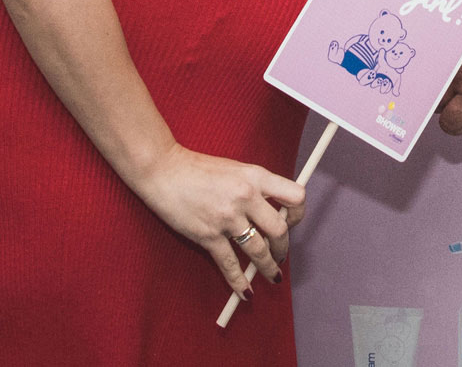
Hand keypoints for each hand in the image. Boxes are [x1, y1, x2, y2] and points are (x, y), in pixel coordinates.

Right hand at [125, 143, 304, 294]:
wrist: (163, 169)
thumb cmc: (198, 168)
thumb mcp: (235, 169)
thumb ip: (255, 187)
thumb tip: (272, 211)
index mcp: (255, 176)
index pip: (294, 196)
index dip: (298, 214)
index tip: (291, 223)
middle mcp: (245, 196)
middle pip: (280, 230)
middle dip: (283, 247)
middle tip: (280, 255)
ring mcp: (227, 217)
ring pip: (259, 251)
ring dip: (268, 268)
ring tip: (272, 276)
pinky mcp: (208, 235)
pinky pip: (230, 264)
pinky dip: (239, 282)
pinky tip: (245, 291)